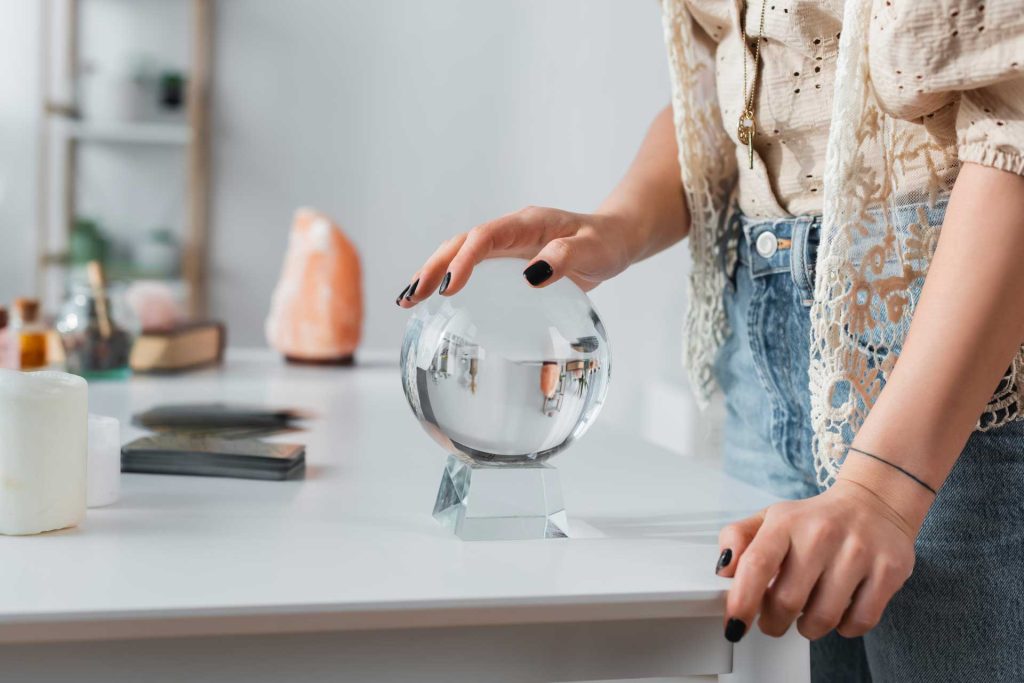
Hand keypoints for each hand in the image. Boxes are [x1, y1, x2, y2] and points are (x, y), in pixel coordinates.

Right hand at [396, 206, 635, 306]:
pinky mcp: (507, 263)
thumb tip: (531, 276)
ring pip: (459, 255)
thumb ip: (565, 259)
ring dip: (432, 274)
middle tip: (410, 298)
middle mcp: (510, 232)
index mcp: (527, 224)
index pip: (484, 238)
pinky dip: (450, 282)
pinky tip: (435, 305)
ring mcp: (506, 247)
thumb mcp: (593, 251)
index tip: (446, 288)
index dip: (462, 261)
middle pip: (460, 244)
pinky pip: (473, 270)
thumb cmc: (605, 244)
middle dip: (432, 268)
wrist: (614, 239)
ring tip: (407, 301)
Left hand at [715, 478, 921, 642]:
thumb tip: (723, 569)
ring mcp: (858, 551)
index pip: (757, 564)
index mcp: (786, 521)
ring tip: (807, 614)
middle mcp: (822, 533)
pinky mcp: (888, 570)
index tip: (735, 625)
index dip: (742, 601)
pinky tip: (839, 610)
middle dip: (774, 622)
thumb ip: (739, 539)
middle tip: (775, 620)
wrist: (875, 502)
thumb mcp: (771, 519)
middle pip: (787, 601)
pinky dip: (844, 627)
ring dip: (808, 627)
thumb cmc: (815, 519)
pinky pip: (859, 621)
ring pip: (823, 618)